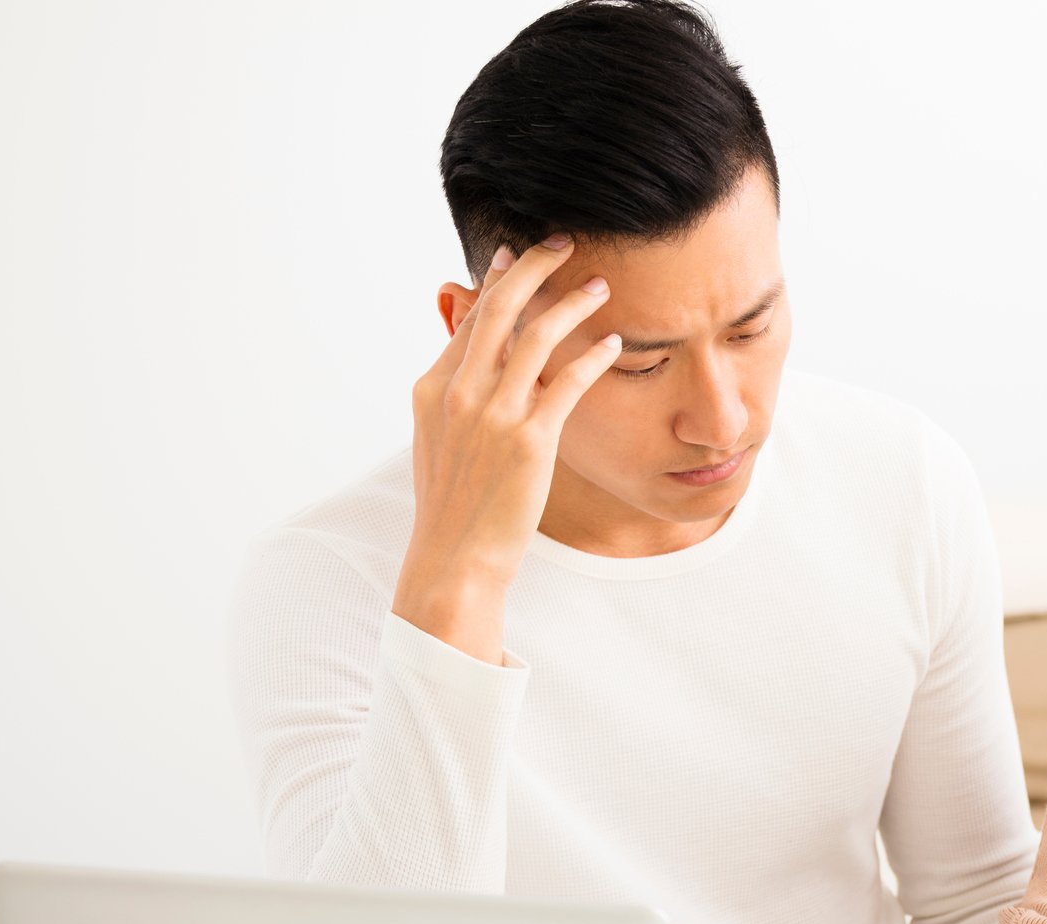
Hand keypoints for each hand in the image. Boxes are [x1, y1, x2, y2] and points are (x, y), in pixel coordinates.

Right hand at [395, 236, 624, 661]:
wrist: (454, 557)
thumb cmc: (454, 506)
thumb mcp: (439, 443)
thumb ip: (455, 400)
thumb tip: (473, 369)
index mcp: (433, 387)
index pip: (470, 320)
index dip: (497, 282)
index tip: (516, 254)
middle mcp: (458, 392)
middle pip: (499, 308)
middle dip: (532, 267)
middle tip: (561, 242)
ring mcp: (492, 414)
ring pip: (535, 336)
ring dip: (571, 303)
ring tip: (599, 286)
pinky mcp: (528, 441)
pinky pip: (567, 382)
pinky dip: (593, 355)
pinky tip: (614, 342)